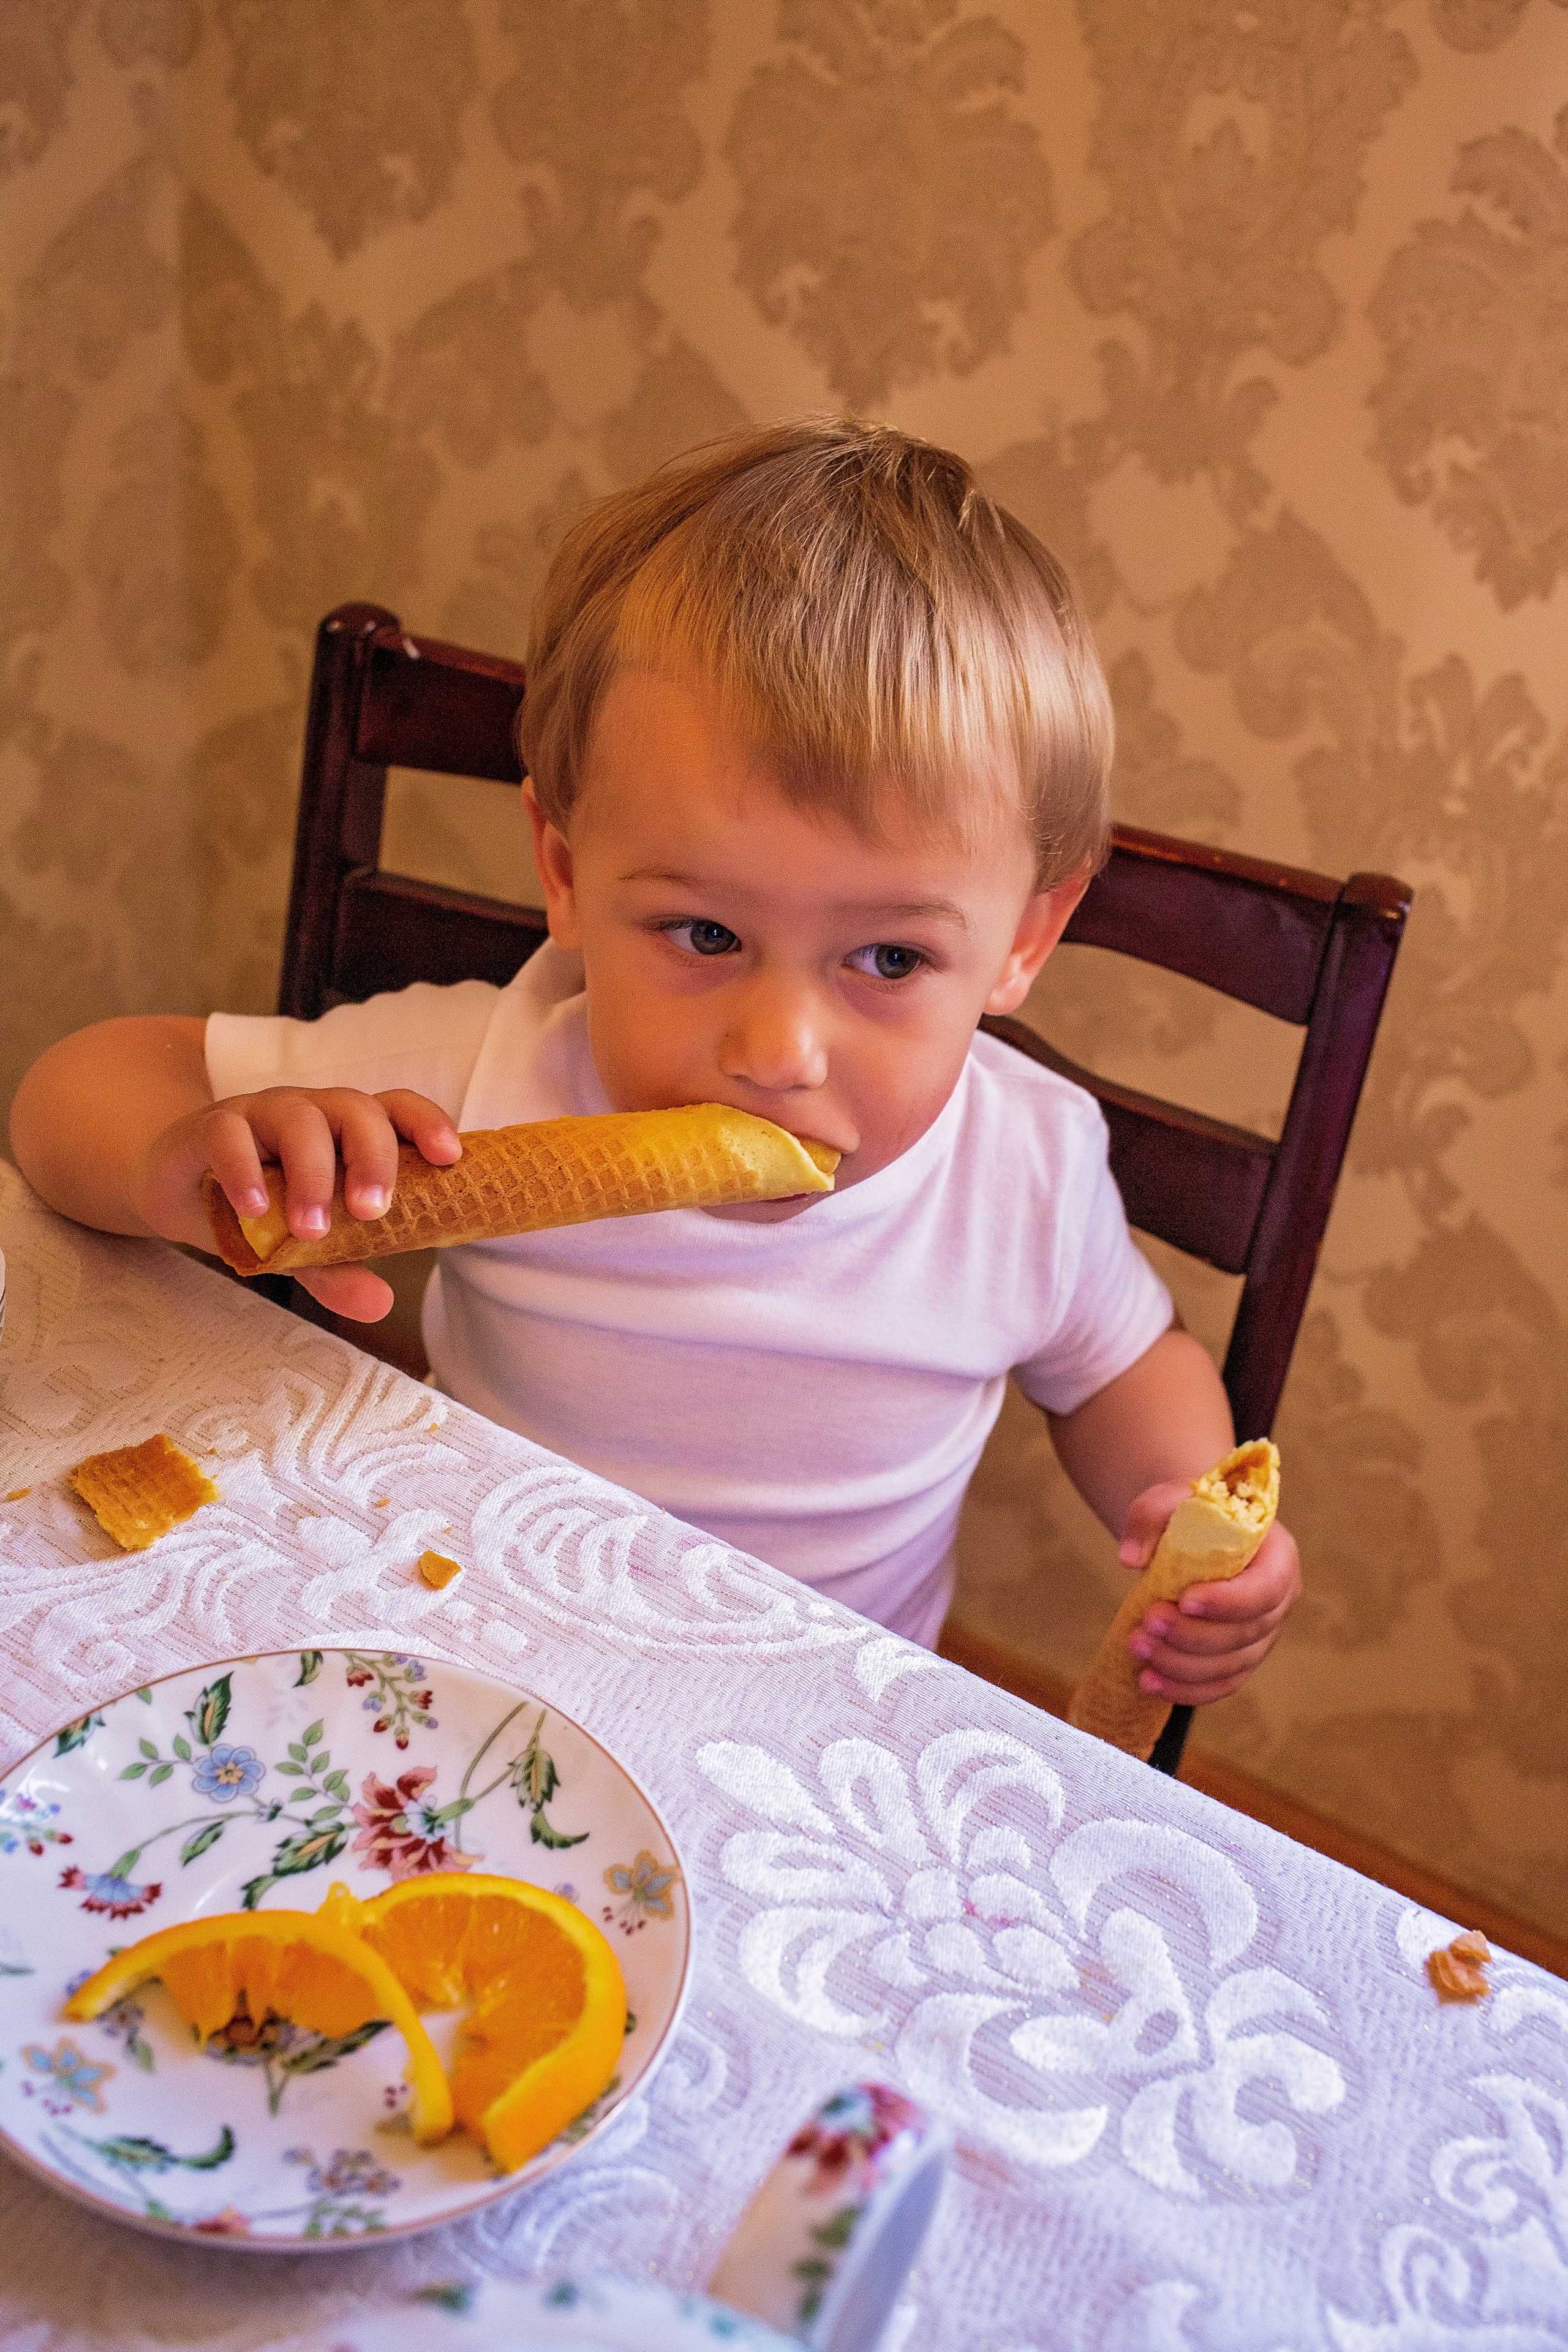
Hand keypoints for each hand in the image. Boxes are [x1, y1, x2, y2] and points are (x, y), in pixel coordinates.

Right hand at [130, 1085, 460, 1321]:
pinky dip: (243, 1170)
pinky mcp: (212, 1127)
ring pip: (299, 1118)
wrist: (181, 1189)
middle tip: (372, 1213)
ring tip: (312, 1230)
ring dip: (311, 1173)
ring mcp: (263, 1113)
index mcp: (348, 1132)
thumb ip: (342, 1271)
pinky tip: (252, 1209)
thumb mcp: (306, 1249)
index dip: (427, 1123)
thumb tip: (379, 1304)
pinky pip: (230, 1134)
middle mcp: (314, 1112)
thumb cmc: (262, 1208)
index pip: (397, 1108)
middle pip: (356, 1110)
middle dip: (372, 1158)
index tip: (448, 1158)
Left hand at [1115, 1480, 1300, 1706]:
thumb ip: (1150, 1515)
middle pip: (1245, 1633)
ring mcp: (1262, 1636)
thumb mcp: (1169, 1498)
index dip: (1229, 1602)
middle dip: (1193, 1635)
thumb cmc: (1188, 1514)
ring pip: (1231, 1665)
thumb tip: (1129, 1557)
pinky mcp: (1240, 1659)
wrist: (1192, 1534)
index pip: (1265, 1588)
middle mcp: (1278, 1602)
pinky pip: (1221, 1685)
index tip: (1185, 1600)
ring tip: (1137, 1647)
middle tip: (1147, 1621)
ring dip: (1182, 1664)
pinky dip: (1187, 1689)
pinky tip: (1149, 1682)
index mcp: (1277, 1557)